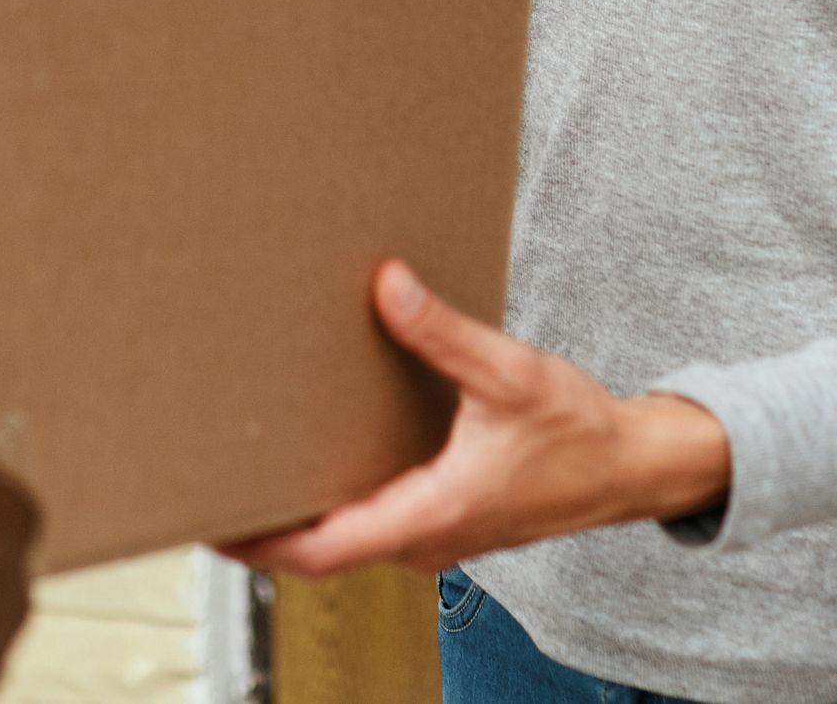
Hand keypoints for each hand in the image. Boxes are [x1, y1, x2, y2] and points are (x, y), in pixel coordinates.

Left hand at [221, 262, 729, 575]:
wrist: (632, 467)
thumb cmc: (579, 432)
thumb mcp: (508, 372)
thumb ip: (442, 332)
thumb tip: (385, 284)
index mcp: (430, 516)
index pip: (321, 551)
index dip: (259, 543)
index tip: (210, 520)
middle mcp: (423, 539)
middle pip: (318, 549)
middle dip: (260, 524)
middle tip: (204, 480)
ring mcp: (432, 535)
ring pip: (344, 538)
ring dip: (296, 511)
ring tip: (247, 464)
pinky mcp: (442, 519)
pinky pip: (370, 521)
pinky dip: (333, 499)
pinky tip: (316, 453)